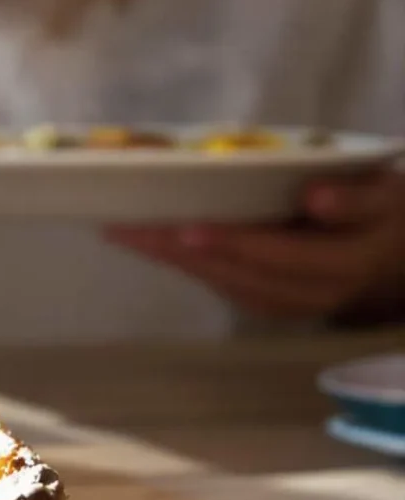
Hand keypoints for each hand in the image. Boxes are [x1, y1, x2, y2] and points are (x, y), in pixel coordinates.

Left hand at [106, 172, 404, 322]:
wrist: (393, 253)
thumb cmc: (385, 212)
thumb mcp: (384, 196)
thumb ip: (354, 200)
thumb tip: (316, 199)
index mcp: (342, 264)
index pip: (280, 256)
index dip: (234, 243)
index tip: (189, 227)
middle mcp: (309, 294)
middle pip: (234, 273)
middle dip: (178, 251)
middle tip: (126, 226)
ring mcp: (285, 304)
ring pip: (219, 282)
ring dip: (169, 259)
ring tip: (122, 231)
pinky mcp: (266, 302)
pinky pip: (218, 283)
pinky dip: (182, 263)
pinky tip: (148, 242)